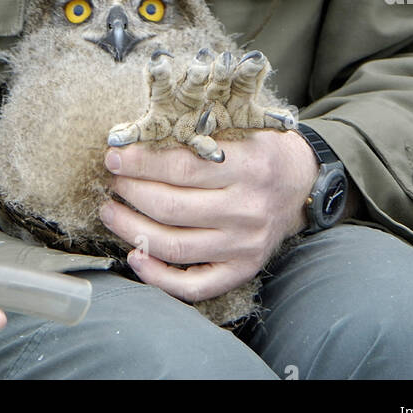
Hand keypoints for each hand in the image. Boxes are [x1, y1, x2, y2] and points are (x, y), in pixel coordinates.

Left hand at [99, 129, 319, 304]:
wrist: (301, 184)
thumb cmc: (260, 150)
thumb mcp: (240, 127)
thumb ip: (197, 131)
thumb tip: (137, 135)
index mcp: (248, 166)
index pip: (181, 166)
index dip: (141, 163)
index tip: (114, 156)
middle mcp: (247, 209)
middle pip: (172, 207)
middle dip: (131, 192)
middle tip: (112, 180)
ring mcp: (244, 245)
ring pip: (175, 245)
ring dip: (132, 229)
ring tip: (111, 211)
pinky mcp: (242, 270)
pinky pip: (194, 285)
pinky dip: (158, 276)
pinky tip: (135, 255)